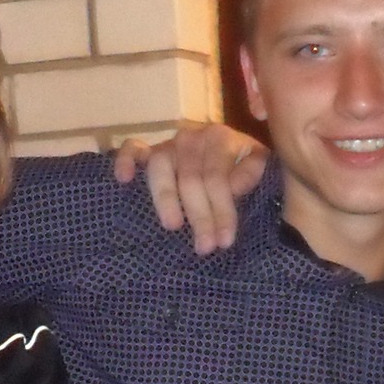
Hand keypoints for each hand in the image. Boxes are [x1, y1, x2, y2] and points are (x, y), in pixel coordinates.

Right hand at [111, 125, 268, 253]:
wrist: (235, 158)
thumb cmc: (245, 167)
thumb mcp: (258, 167)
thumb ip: (251, 173)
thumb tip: (233, 187)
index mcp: (221, 138)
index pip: (217, 176)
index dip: (222, 210)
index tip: (224, 241)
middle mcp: (192, 136)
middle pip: (190, 177)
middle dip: (199, 215)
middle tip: (204, 247)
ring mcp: (168, 142)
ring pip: (160, 165)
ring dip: (165, 198)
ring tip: (173, 226)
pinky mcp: (148, 150)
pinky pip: (132, 148)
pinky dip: (125, 160)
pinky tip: (124, 179)